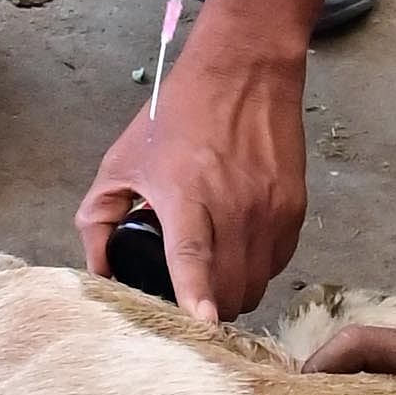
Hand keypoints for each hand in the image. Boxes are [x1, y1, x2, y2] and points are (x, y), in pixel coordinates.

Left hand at [75, 21, 305, 320]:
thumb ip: (100, 219)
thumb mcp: (122, 160)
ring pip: (257, 284)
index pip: (194, 257)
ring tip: (212, 273)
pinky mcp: (295, 207)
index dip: (197, 297)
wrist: (245, 70)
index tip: (202, 325)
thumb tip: (100, 273)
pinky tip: (236, 250)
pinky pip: (277, 263)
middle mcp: (235, 205)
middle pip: (230, 289)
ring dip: (233, 292)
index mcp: (187, 194)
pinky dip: (256, 269)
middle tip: (186, 302)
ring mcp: (270, 208)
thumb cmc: (178, 114)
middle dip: (207, 309)